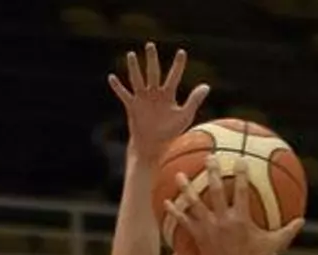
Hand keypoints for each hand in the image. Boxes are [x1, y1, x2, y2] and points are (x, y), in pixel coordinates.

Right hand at [107, 43, 209, 159]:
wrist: (153, 146)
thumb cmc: (170, 132)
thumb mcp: (184, 116)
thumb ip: (194, 100)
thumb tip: (206, 86)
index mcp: (168, 95)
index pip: (174, 76)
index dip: (178, 65)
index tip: (181, 52)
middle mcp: (154, 94)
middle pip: (153, 73)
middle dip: (152, 59)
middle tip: (150, 45)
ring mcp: (142, 99)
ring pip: (137, 80)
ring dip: (134, 68)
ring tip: (131, 54)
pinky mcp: (132, 106)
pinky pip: (124, 95)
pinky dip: (118, 87)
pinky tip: (112, 77)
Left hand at [166, 156, 302, 254]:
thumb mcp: (274, 245)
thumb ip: (287, 231)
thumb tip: (302, 220)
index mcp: (241, 219)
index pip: (241, 191)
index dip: (241, 174)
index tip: (239, 159)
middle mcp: (223, 221)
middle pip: (215, 191)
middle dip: (212, 173)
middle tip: (209, 157)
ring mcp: (208, 229)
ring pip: (195, 204)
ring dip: (186, 188)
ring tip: (178, 175)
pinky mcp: (198, 237)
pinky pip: (184, 222)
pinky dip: (175, 212)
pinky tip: (166, 202)